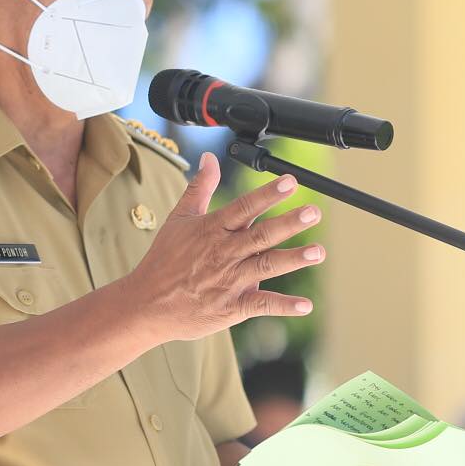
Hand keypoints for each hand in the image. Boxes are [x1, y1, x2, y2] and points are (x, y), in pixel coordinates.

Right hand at [127, 151, 323, 341]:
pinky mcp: (231, 307)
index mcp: (213, 230)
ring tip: (318, 251)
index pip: (244, 207)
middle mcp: (224, 253)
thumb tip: (209, 158)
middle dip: (288, 223)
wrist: (147, 303)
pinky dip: (283, 306)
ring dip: (293, 259)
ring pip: (266, 266)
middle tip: (313, 212)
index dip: (268, 194)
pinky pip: (261, 305)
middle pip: (261, 235)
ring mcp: (229, 281)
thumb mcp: (179, 219)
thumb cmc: (164, 260)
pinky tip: (306, 306)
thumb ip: (200, 187)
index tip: (290, 182)